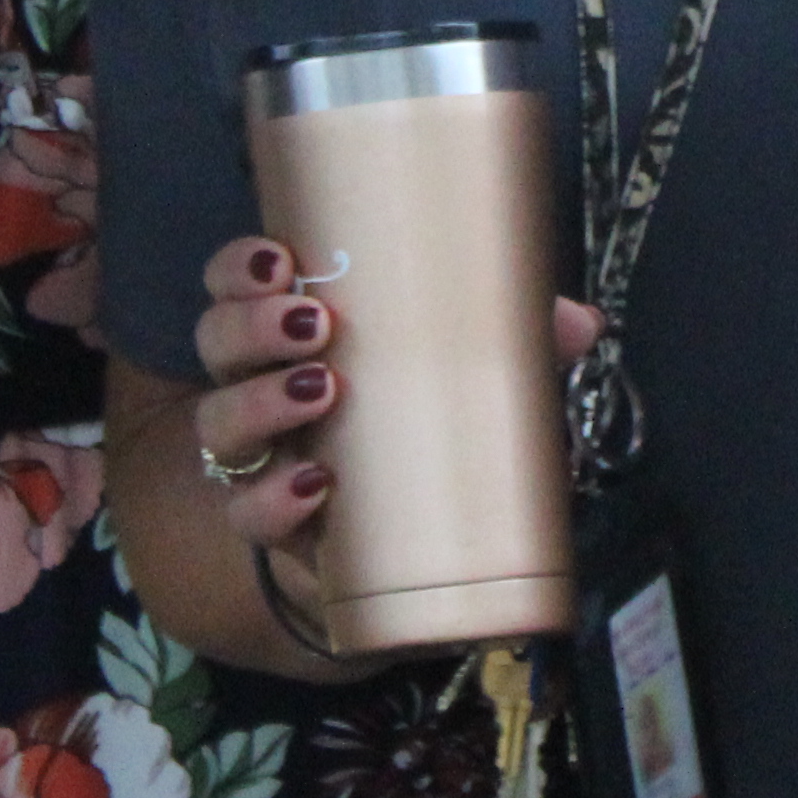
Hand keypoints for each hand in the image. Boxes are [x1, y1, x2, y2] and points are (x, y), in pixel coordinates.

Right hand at [181, 237, 600, 602]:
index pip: (232, 284)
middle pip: (218, 342)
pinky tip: (316, 485)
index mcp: (285, 332)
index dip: (239, 267)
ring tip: (323, 388)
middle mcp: (253, 386)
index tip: (280, 258)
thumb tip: (579, 323)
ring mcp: (256, 458)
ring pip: (219, 424)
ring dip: (261, 400)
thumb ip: (509, 340)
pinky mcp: (271, 524)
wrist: (394, 539)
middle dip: (254, 325)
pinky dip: (274, 498)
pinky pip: (248, 513)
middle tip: (315, 321)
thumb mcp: (458, 372)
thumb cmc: (412, 422)